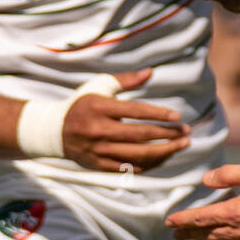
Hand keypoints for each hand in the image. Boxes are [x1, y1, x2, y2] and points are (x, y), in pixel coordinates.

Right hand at [61, 68, 188, 172]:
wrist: (53, 131)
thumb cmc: (81, 104)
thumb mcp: (99, 86)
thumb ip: (126, 80)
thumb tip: (150, 72)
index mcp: (100, 108)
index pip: (135, 112)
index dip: (158, 114)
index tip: (177, 117)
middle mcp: (99, 130)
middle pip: (140, 135)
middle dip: (167, 135)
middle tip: (187, 132)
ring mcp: (99, 150)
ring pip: (137, 155)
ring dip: (164, 151)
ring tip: (182, 145)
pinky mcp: (99, 165)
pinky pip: (129, 167)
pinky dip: (149, 164)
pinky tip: (164, 156)